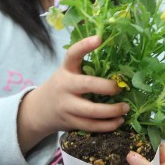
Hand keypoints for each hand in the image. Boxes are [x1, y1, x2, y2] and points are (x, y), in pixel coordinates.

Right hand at [17, 35, 127, 152]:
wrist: (39, 110)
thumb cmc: (62, 87)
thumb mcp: (68, 73)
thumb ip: (86, 69)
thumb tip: (122, 65)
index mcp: (66, 70)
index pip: (73, 54)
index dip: (85, 46)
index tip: (99, 38)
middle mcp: (65, 87)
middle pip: (87, 85)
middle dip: (107, 87)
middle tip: (120, 88)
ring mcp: (67, 107)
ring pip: (91, 112)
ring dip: (112, 112)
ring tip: (125, 109)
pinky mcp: (70, 122)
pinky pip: (91, 126)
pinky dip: (107, 126)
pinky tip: (118, 121)